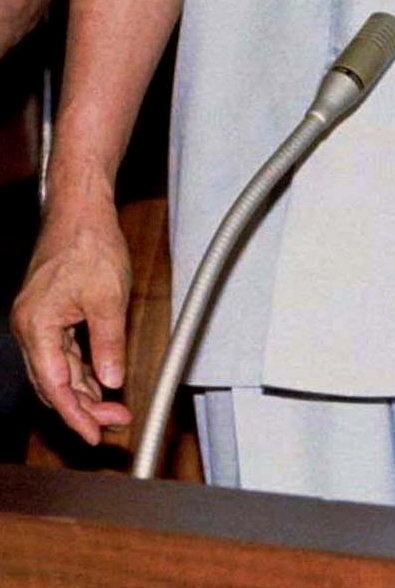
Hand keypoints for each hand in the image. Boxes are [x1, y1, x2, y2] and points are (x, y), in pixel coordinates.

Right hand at [10, 194, 132, 444]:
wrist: (80, 210)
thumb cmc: (91, 245)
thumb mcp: (109, 299)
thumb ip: (109, 344)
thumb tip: (110, 382)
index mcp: (37, 327)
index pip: (56, 386)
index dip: (76, 415)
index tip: (95, 435)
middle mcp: (29, 328)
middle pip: (54, 383)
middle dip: (83, 407)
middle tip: (114, 422)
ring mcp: (36, 321)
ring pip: (58, 369)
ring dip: (84, 389)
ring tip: (113, 407)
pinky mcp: (48, 313)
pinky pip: (62, 351)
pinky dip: (82, 367)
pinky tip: (100, 380)